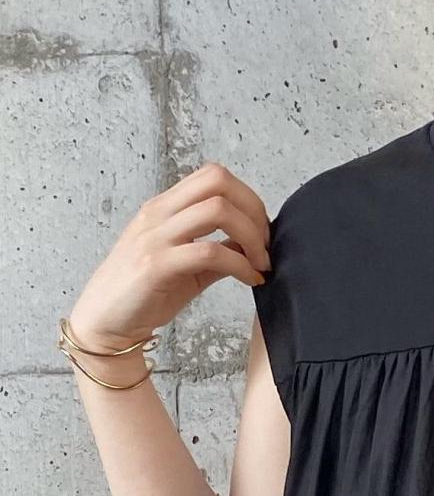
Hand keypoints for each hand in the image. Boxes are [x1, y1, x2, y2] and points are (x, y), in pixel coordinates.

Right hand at [66, 161, 272, 355]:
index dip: (248, 198)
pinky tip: (249, 280)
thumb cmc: (144, 293)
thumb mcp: (187, 266)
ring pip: (217, 211)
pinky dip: (240, 265)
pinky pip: (209, 252)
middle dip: (255, 211)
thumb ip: (217, 250)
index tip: (262, 232)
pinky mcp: (157, 265)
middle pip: (218, 181)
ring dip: (252, 237)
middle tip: (266, 246)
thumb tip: (251, 246)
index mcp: (165, 207)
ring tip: (260, 264)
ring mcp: (156, 237)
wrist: (105, 321)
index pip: (214, 175)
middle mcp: (159, 213)